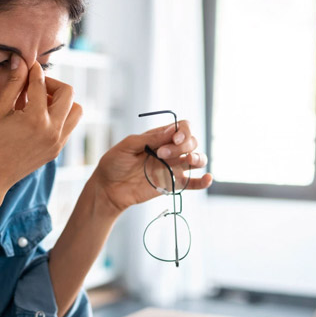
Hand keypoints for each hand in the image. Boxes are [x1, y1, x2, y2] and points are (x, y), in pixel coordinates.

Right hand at [0, 54, 82, 193]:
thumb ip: (13, 85)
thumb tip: (21, 61)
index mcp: (36, 119)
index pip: (41, 84)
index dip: (33, 71)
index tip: (28, 65)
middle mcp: (52, 131)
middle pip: (68, 93)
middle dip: (52, 84)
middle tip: (35, 85)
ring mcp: (57, 142)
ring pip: (75, 111)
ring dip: (62, 101)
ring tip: (40, 102)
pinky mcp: (56, 150)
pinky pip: (69, 126)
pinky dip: (60, 116)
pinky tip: (39, 116)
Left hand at [92, 120, 211, 214]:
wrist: (108, 188)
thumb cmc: (114, 164)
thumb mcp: (127, 146)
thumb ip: (149, 138)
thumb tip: (171, 131)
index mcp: (159, 137)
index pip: (182, 128)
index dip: (183, 131)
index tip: (174, 138)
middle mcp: (170, 150)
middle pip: (191, 142)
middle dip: (182, 145)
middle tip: (161, 154)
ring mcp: (173, 167)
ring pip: (197, 159)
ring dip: (198, 157)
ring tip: (189, 160)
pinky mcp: (173, 184)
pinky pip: (193, 183)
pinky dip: (203, 181)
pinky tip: (207, 178)